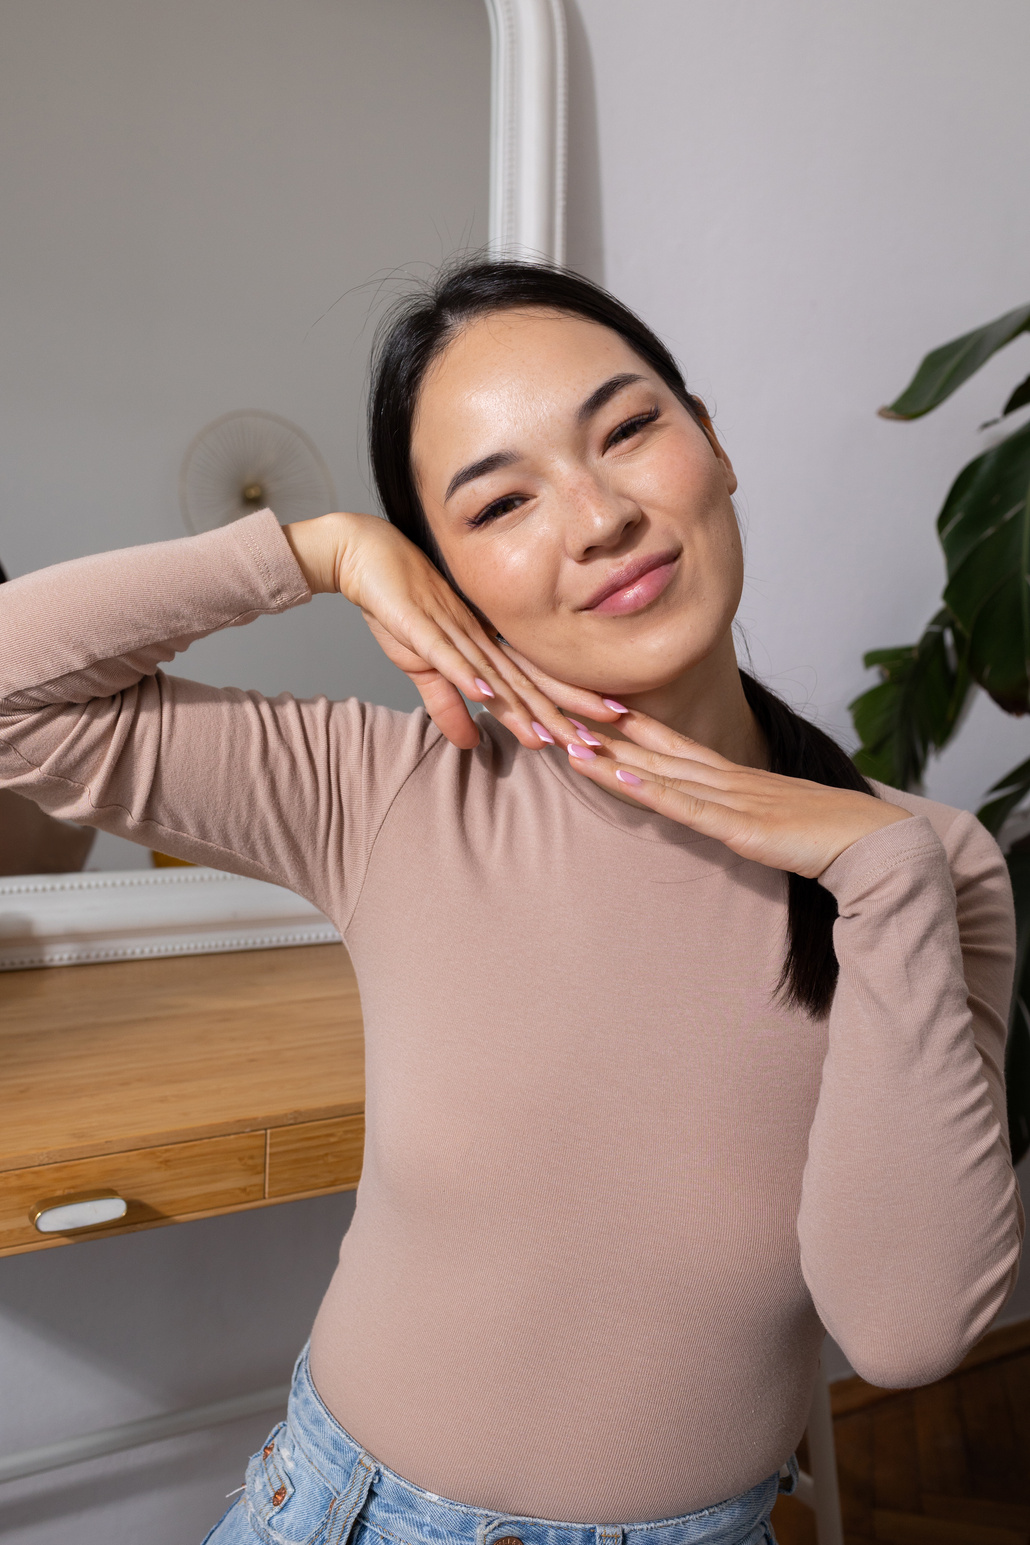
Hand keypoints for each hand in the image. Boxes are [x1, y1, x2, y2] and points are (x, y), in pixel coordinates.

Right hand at [283, 512, 625, 750]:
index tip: (596, 735)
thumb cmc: (396, 606)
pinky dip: (466, 674)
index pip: (530, 684)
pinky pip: (446, 653)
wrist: (363, 555)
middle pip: (526, 682)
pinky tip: (486, 693)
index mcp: (483, 646)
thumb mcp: (421, 666)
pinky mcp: (419, 625)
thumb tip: (469, 745)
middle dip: (561, 712)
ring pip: (494, 674)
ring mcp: (451, 630)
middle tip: (597, 741)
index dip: (562, 709)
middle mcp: (478, 639)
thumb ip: (447, 705)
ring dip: (522, 706)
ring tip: (550, 734)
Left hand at [564, 710, 911, 877]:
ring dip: (615, 760)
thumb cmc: (825, 833)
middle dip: (605, 737)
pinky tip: (626, 782)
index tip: (590, 706)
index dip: (630, 726)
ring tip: (571, 743)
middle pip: (655, 752)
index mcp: (732, 777)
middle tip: (558, 714)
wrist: (873, 841)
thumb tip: (713, 810)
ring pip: (663, 774)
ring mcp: (733, 799)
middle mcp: (726, 778)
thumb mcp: (769, 818)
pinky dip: (656, 794)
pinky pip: (691, 808)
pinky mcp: (743, 826)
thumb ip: (739, 810)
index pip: (671, 744)